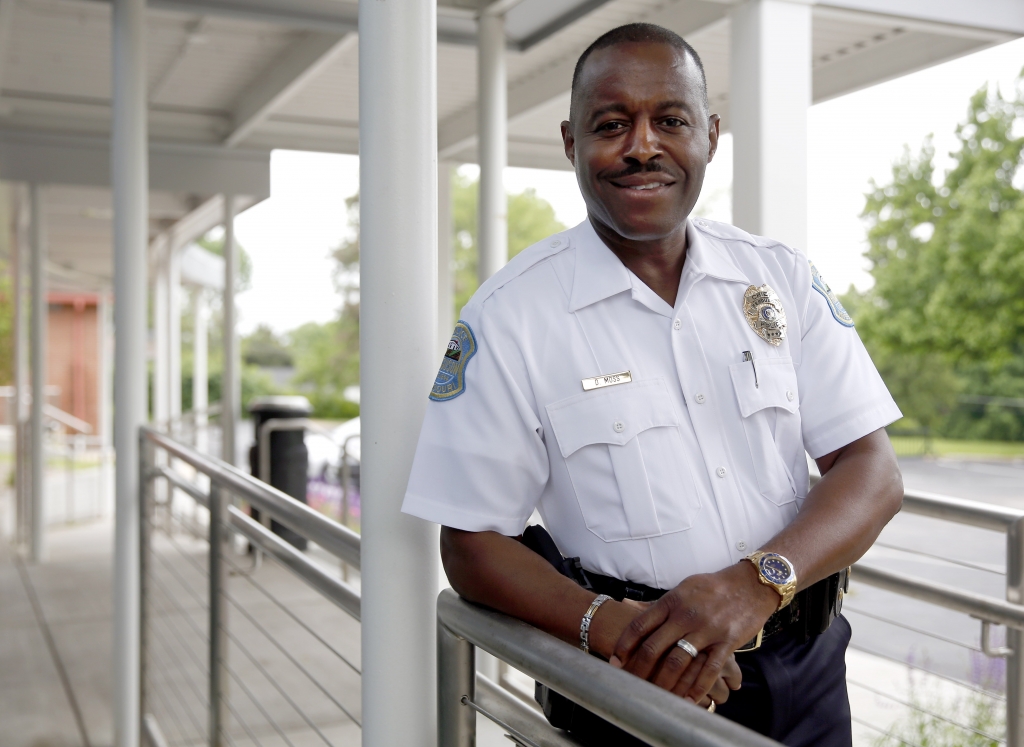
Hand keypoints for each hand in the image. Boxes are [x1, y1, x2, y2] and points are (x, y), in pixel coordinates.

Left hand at [609, 562, 777, 703]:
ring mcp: (706, 630)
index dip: (624, 645)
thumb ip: (658, 603)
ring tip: (656, 698)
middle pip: (655, 647)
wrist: (751, 584)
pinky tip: (688, 701)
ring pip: (678, 662)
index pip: (640, 625)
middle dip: (639, 669)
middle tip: (630, 685)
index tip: (615, 661)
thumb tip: (629, 606)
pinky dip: (697, 688)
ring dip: (664, 683)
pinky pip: (709, 669)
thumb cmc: (713, 587)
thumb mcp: (682, 588)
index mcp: (672, 601)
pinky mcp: (727, 642)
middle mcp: (685, 616)